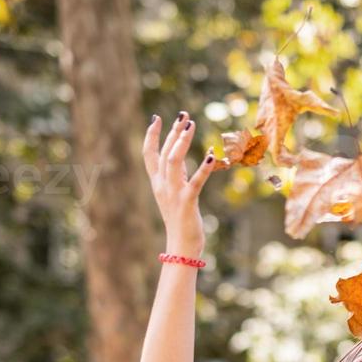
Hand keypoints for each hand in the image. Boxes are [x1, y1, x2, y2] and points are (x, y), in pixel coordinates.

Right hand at [143, 110, 218, 256]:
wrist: (181, 245)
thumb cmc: (181, 219)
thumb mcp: (175, 193)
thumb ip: (177, 174)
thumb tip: (180, 154)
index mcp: (157, 183)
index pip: (149, 154)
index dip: (151, 135)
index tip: (156, 118)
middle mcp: (162, 186)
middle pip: (164, 153)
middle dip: (173, 132)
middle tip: (184, 115)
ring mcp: (173, 194)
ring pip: (173, 162)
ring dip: (182, 143)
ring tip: (191, 126)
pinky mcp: (187, 202)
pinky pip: (195, 182)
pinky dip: (203, 169)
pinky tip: (212, 156)